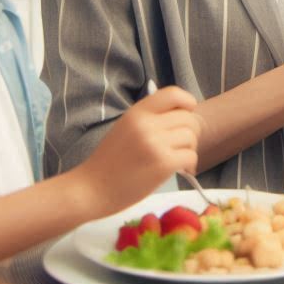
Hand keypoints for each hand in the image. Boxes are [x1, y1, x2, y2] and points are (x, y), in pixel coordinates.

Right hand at [76, 86, 201, 213]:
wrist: (91, 189)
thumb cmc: (109, 162)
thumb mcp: (125, 128)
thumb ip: (149, 119)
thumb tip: (183, 114)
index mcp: (136, 113)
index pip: (173, 94)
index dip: (187, 102)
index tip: (187, 114)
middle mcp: (146, 124)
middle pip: (188, 118)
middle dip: (191, 132)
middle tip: (182, 146)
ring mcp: (155, 144)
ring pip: (192, 137)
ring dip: (190, 149)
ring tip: (178, 159)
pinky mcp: (162, 164)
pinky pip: (191, 156)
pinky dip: (190, 164)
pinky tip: (182, 170)